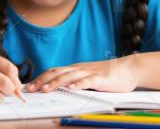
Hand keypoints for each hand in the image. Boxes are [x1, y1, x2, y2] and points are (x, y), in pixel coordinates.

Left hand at [26, 56, 143, 92]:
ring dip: (56, 83)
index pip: (53, 71)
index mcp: (75, 69)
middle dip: (42, 81)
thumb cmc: (108, 76)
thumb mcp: (88, 78)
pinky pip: (88, 81)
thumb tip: (60, 90)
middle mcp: (80, 69)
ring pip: (69, 76)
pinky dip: (79, 84)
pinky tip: (72, 88)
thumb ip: (75, 82)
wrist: (129, 68)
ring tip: (46, 89)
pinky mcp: (101, 78)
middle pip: (57, 73)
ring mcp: (90, 72)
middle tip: (31, 89)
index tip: (29, 86)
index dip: (40, 78)